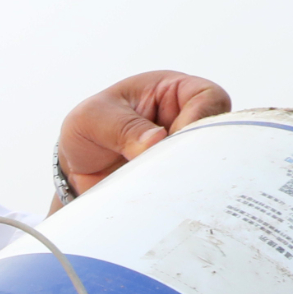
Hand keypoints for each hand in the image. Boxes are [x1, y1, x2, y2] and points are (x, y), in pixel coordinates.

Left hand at [59, 71, 231, 192]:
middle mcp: (186, 121)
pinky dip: (177, 196)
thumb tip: (156, 141)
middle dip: (195, 153)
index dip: (198, 119)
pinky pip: (191, 189)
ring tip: (156, 186)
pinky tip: (157, 201)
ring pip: (207, 165)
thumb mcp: (93, 118)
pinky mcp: (178, 179)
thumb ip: (122, 127)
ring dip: (185, 177)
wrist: (75, 166)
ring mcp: (185, 152)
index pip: (207, 98)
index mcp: (172, 92)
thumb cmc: (88, 128)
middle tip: (167, 169)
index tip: (170, 140)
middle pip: (217, 135)